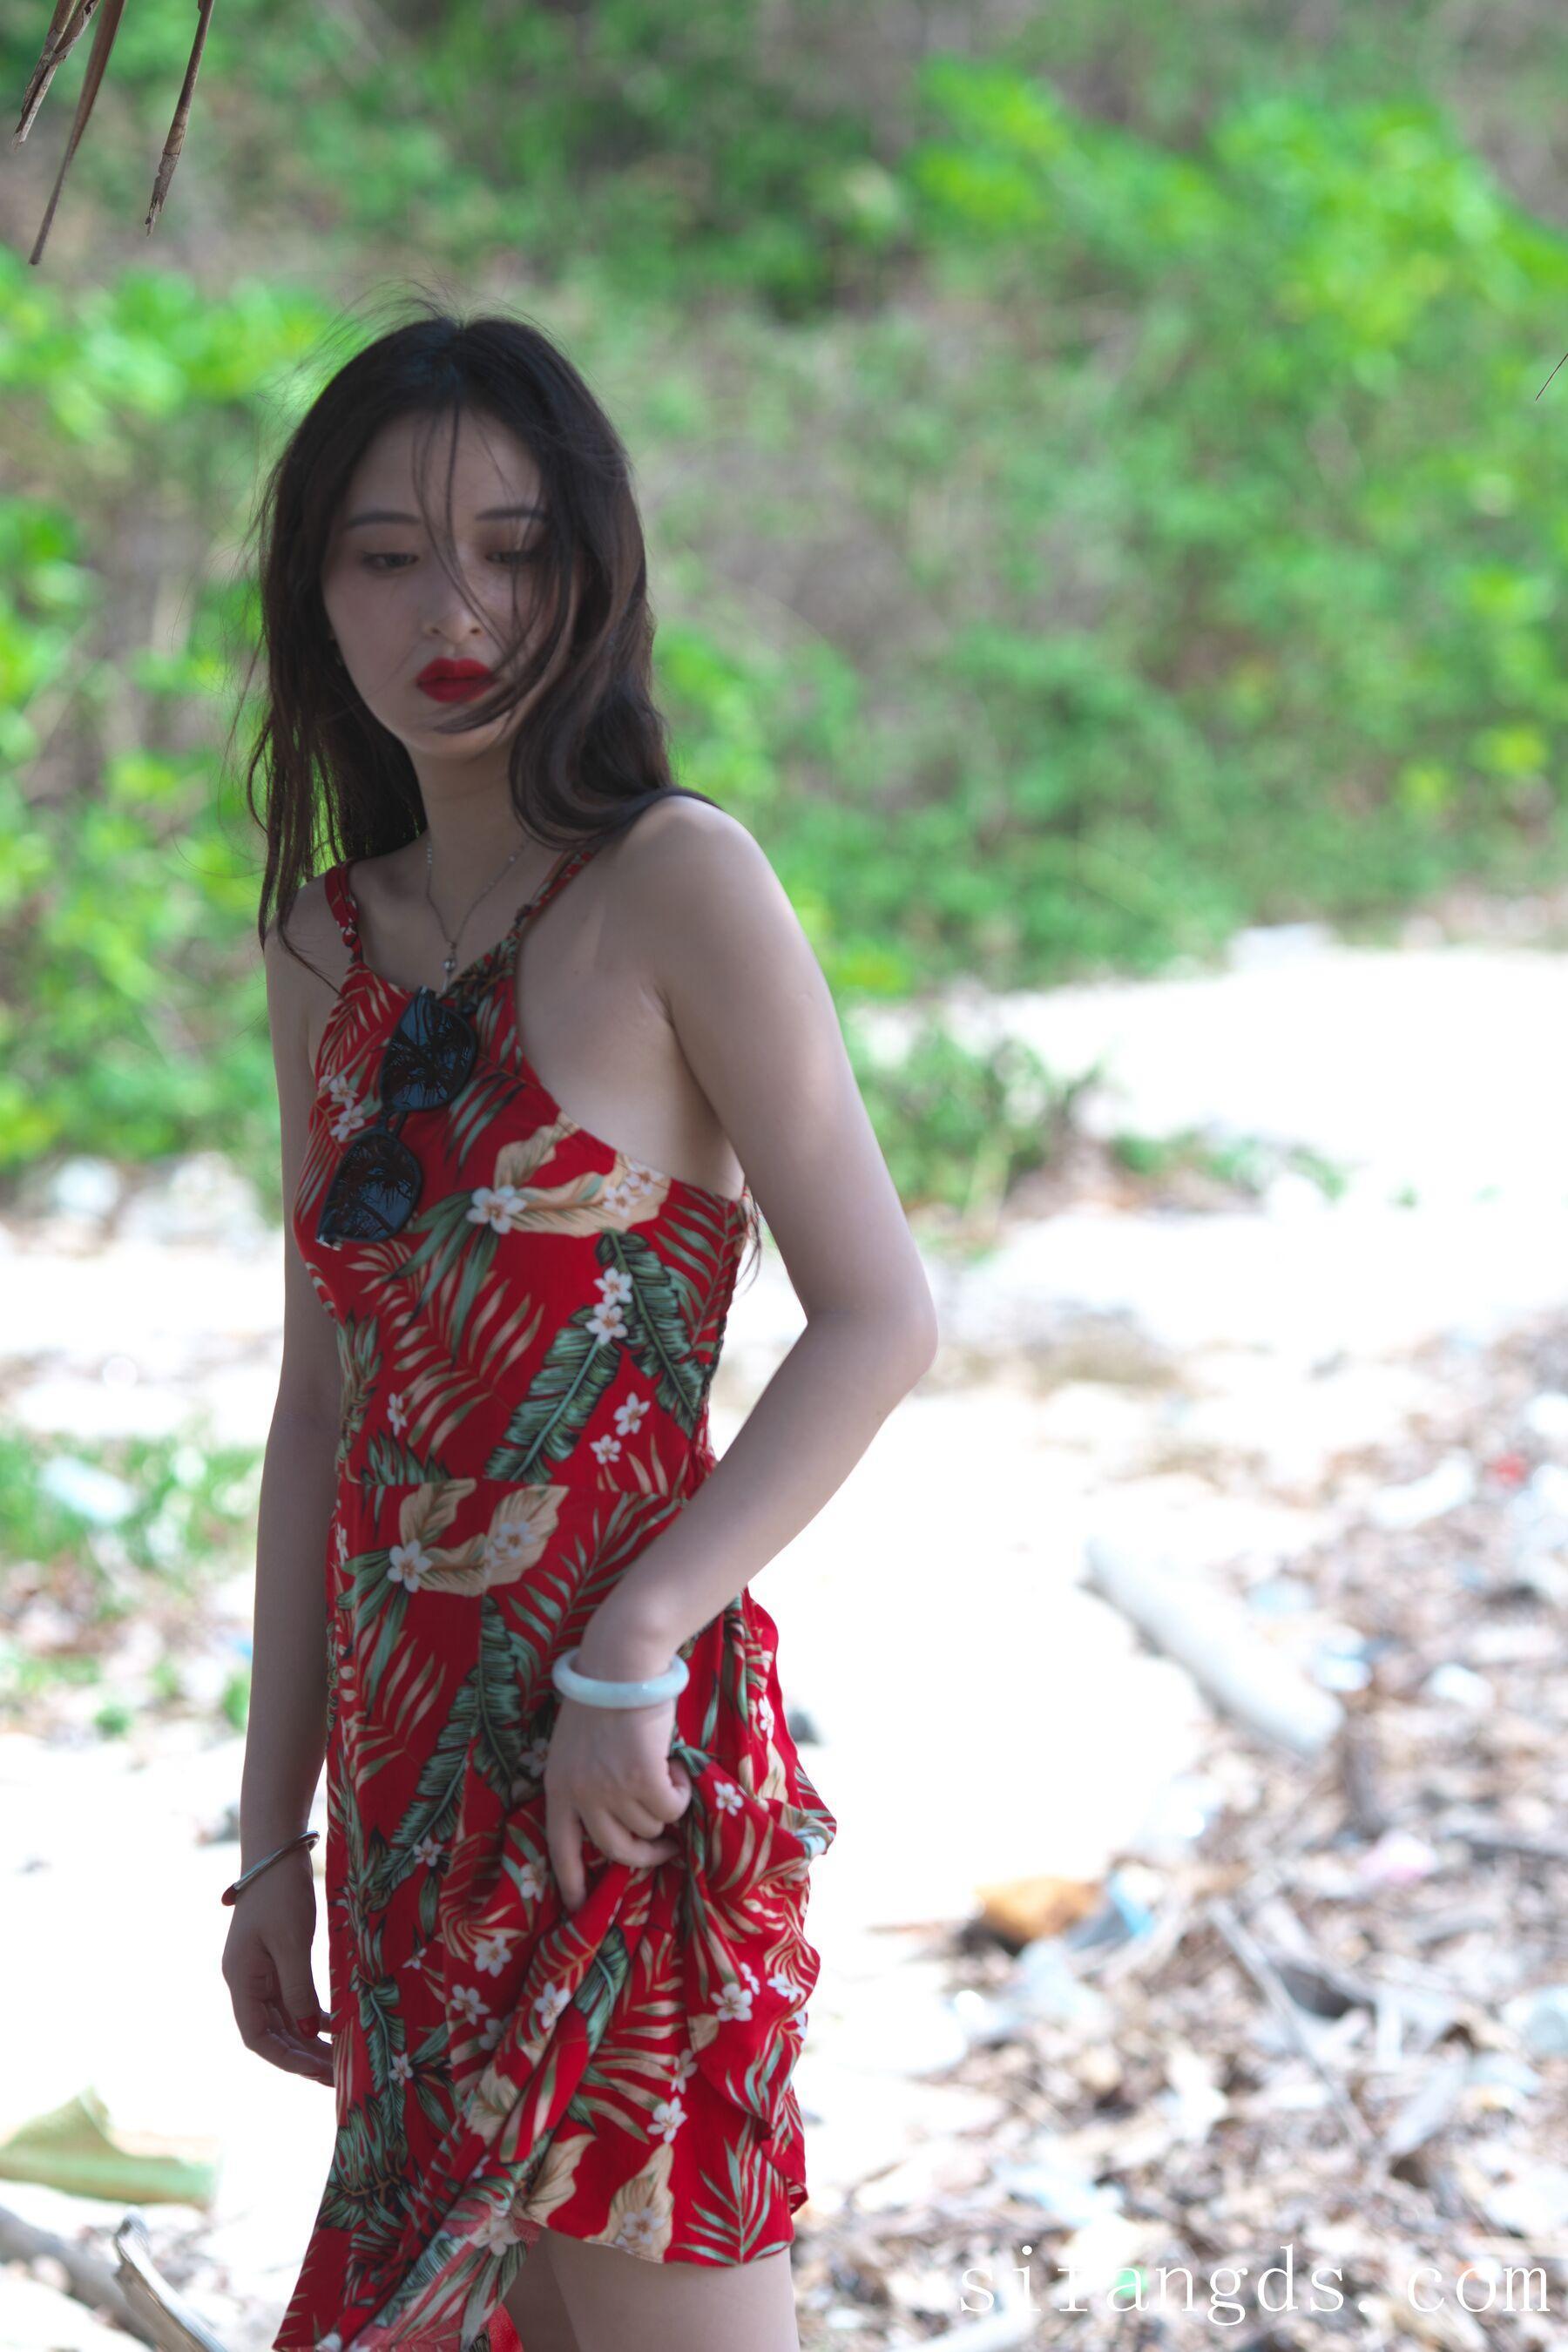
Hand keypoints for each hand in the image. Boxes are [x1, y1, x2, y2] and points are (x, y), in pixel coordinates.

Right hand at [221, 1851, 333, 2084]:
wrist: (277, 1852)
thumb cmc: (281, 1893)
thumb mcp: (292, 1942)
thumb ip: (298, 1988)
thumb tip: (307, 2031)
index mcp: (240, 1980)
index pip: (257, 2037)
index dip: (286, 2059)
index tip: (316, 2071)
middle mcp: (247, 1982)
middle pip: (272, 2033)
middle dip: (302, 2057)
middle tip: (337, 2075)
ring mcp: (261, 1972)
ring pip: (284, 2020)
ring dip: (308, 2041)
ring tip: (339, 2060)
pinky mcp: (277, 1961)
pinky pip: (292, 1999)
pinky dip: (311, 2015)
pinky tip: (334, 2026)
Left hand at [545, 1628, 693, 1910]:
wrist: (622, 1663)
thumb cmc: (605, 1695)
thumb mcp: (578, 1746)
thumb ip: (588, 1781)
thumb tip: (620, 1819)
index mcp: (558, 1786)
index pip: (560, 1848)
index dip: (572, 1881)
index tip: (579, 1908)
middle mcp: (581, 1794)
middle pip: (616, 1850)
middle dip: (646, 1855)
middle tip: (666, 1849)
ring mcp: (611, 1789)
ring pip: (652, 1825)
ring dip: (666, 1806)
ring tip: (667, 1772)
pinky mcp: (642, 1778)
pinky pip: (672, 1807)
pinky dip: (682, 1790)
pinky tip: (677, 1764)